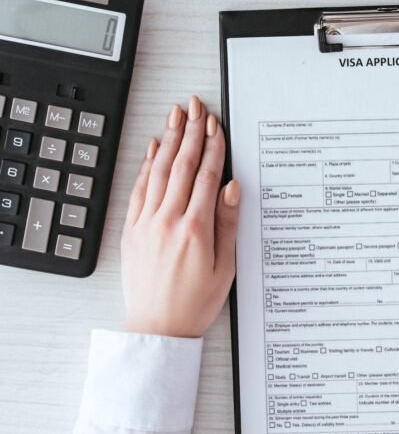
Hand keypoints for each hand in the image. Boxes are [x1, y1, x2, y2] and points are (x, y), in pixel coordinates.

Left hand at [121, 96, 239, 337]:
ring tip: (177, 115)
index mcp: (195, 228)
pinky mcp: (132, 230)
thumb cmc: (195, 302)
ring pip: (159, 171)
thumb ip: (227, 223)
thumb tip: (232, 188)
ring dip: (169, 140)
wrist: (158, 327)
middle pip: (182, 165)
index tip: (216, 124)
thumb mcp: (225, 266)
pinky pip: (139, 188)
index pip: (206, 176)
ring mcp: (146, 223)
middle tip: (196, 106)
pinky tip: (153, 148)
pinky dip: (147, 165)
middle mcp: (168, 220)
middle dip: (191, 132)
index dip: (213, 146)